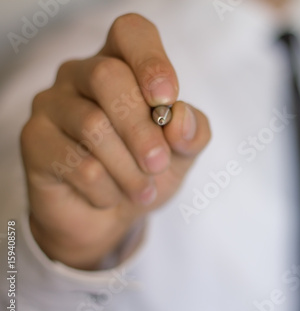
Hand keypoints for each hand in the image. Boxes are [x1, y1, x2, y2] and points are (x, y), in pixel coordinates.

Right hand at [20, 14, 210, 269]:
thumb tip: (180, 117)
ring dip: (129, 169)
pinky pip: (77, 164)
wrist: (110, 215)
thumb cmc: (146, 170)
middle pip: (108, 77)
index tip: (166, 99)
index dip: (151, 61)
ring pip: (93, 126)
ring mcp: (52, 104)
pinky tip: (110, 196)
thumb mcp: (182, 152)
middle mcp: (81, 74)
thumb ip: (192, 132)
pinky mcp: (34, 140)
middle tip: (158, 163)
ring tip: (144, 190)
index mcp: (122, 64)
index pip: (131, 32)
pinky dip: (106, 190)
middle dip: (142, 129)